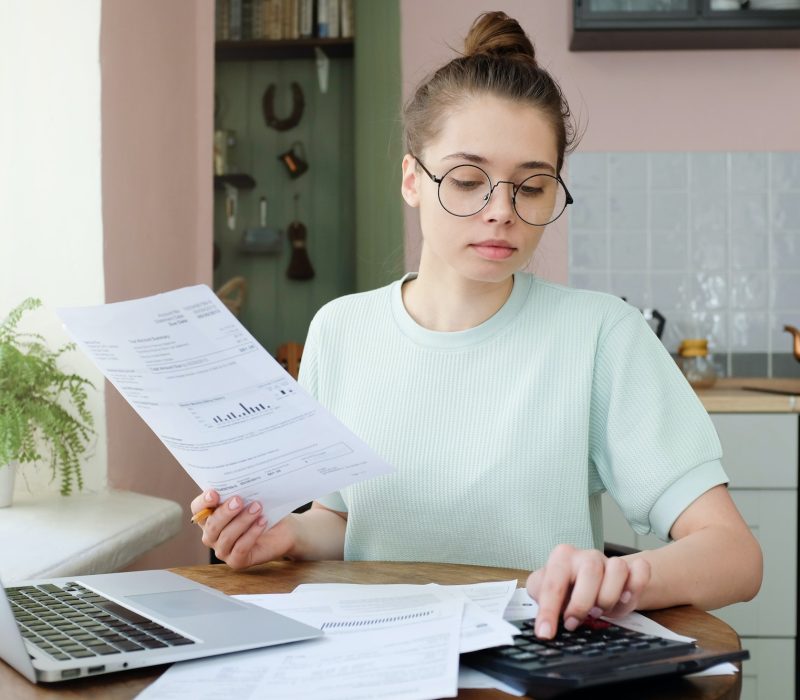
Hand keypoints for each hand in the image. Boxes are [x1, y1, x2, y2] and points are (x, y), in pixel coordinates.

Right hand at [190, 490, 295, 569]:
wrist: (282, 530)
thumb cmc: (262, 511)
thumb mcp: (250, 499)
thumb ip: (238, 494)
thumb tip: (236, 484)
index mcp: (210, 517)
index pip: (197, 509)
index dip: (203, 502)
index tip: (214, 493)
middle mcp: (212, 535)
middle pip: (211, 525)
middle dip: (225, 512)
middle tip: (239, 500)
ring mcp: (222, 550)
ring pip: (226, 537)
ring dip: (242, 521)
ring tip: (257, 508)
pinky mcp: (236, 561)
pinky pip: (240, 548)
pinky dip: (251, 534)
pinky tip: (262, 522)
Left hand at [526, 544, 650, 638]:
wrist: (591, 583)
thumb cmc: (567, 589)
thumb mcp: (546, 592)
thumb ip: (541, 599)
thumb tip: (542, 620)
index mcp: (562, 558)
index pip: (553, 583)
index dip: (549, 610)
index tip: (546, 632)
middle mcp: (586, 556)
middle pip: (590, 570)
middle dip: (582, 603)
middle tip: (574, 622)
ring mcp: (609, 561)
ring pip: (617, 568)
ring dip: (608, 596)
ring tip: (598, 610)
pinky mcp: (630, 570)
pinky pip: (641, 569)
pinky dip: (636, 585)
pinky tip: (625, 598)